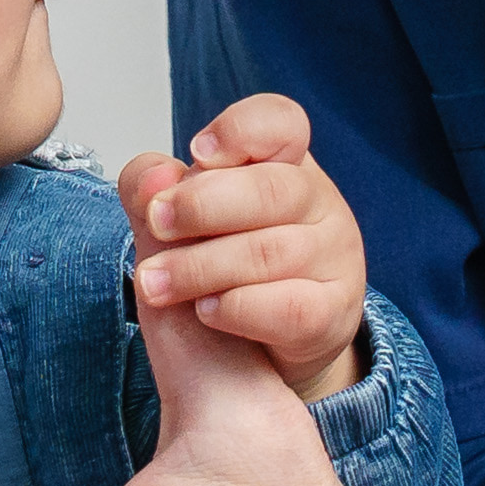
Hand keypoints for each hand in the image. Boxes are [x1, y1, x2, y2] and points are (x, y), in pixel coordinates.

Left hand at [115, 94, 369, 397]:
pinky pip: (291, 308)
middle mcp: (318, 204)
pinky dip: (238, 309)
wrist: (242, 362)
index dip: (239, 131)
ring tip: (157, 284)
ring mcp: (334, 259)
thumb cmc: (211, 278)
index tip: (197, 155)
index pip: (281, 123)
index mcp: (281, 164)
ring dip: (199, 268)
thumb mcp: (169, 228)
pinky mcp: (335, 315)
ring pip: (271, 252)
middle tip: (157, 225)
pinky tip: (209, 311)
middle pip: (272, 189)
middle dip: (201, 206)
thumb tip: (158, 177)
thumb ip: (148, 190)